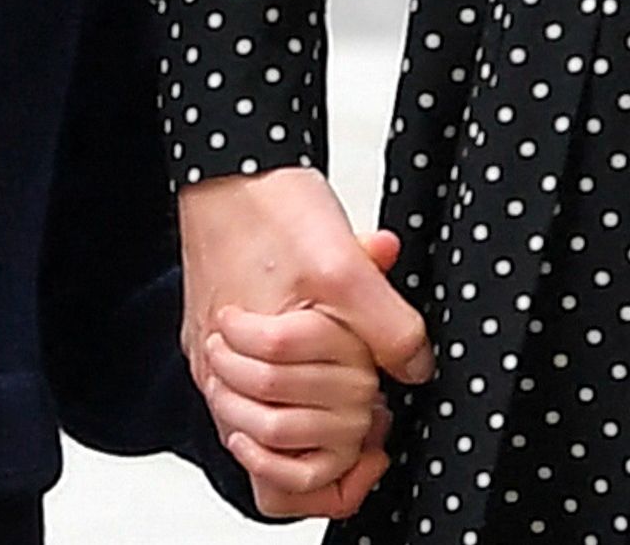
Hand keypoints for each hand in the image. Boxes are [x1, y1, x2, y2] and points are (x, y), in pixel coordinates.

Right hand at [181, 169, 430, 521]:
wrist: (231, 165)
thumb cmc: (271, 207)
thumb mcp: (348, 267)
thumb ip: (390, 327)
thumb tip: (414, 372)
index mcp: (248, 361)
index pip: (294, 464)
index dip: (347, 452)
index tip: (378, 423)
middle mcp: (218, 371)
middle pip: (280, 454)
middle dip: (335, 435)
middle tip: (370, 404)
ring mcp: (214, 362)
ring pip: (261, 441)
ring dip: (311, 427)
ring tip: (348, 398)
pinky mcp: (216, 347)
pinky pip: (250, 408)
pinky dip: (290, 407)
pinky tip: (323, 382)